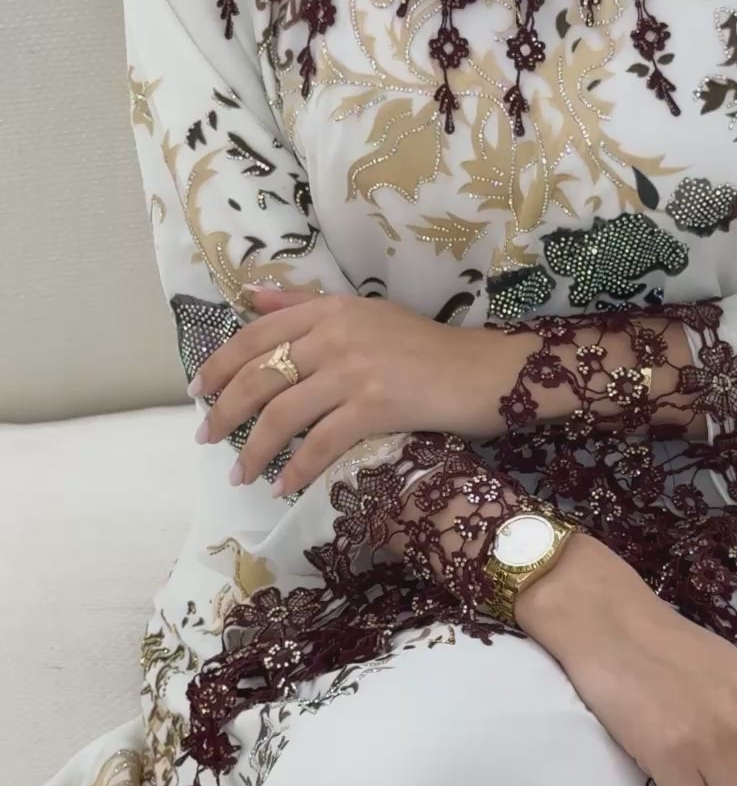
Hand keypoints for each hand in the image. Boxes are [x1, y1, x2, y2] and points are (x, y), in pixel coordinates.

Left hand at [189, 286, 514, 497]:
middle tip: (207, 437)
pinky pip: (321, 443)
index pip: (256, 336)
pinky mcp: (376, 406)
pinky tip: (284, 487)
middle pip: (260, 375)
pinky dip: (297, 469)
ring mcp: (354, 370)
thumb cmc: (432, 348)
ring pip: (283, 413)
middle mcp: (336, 334)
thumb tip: (252, 298)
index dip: (220, 365)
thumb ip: (306, 307)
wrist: (489, 372)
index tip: (198, 390)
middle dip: (225, 411)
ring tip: (240, 475)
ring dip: (255, 450)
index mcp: (330, 310)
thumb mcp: (366, 314)